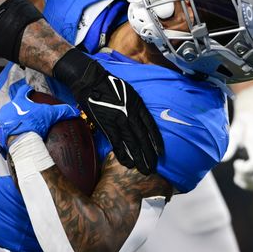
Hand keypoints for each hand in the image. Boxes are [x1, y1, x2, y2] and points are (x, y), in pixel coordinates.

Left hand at [0, 80, 78, 153]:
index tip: (30, 90)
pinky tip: (14, 135)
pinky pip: (2, 129)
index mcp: (19, 101)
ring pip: (7, 116)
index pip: (23, 90)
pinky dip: (7, 131)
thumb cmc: (33, 124)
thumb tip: (75, 111)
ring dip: (12, 119)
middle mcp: (8, 107)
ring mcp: (1, 119)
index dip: (27, 90)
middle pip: (14, 104)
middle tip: (27, 113)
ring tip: (20, 125)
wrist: (20, 141)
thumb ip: (62, 111)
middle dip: (20, 107)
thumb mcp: (50, 115)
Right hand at [53, 49, 163, 174]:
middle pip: (144, 139)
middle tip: (154, 168)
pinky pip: (117, 144)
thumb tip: (141, 120)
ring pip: (133, 144)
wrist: (91, 81)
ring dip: (139, 159)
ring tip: (144, 170)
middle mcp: (131, 115)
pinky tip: (128, 164)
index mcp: (138, 106)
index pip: (151, 128)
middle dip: (150, 155)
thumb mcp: (130, 93)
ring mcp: (119, 121)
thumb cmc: (110, 85)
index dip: (157, 142)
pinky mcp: (107, 126)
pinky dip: (123, 156)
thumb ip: (136, 107)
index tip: (161, 153)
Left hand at [223, 86, 252, 190]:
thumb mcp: (235, 133)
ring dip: (248, 183)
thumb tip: (220, 160)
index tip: (236, 163)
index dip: (244, 169)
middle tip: (236, 167)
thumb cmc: (244, 127)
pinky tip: (243, 178)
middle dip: (243, 176)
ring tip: (238, 175)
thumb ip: (229, 147)